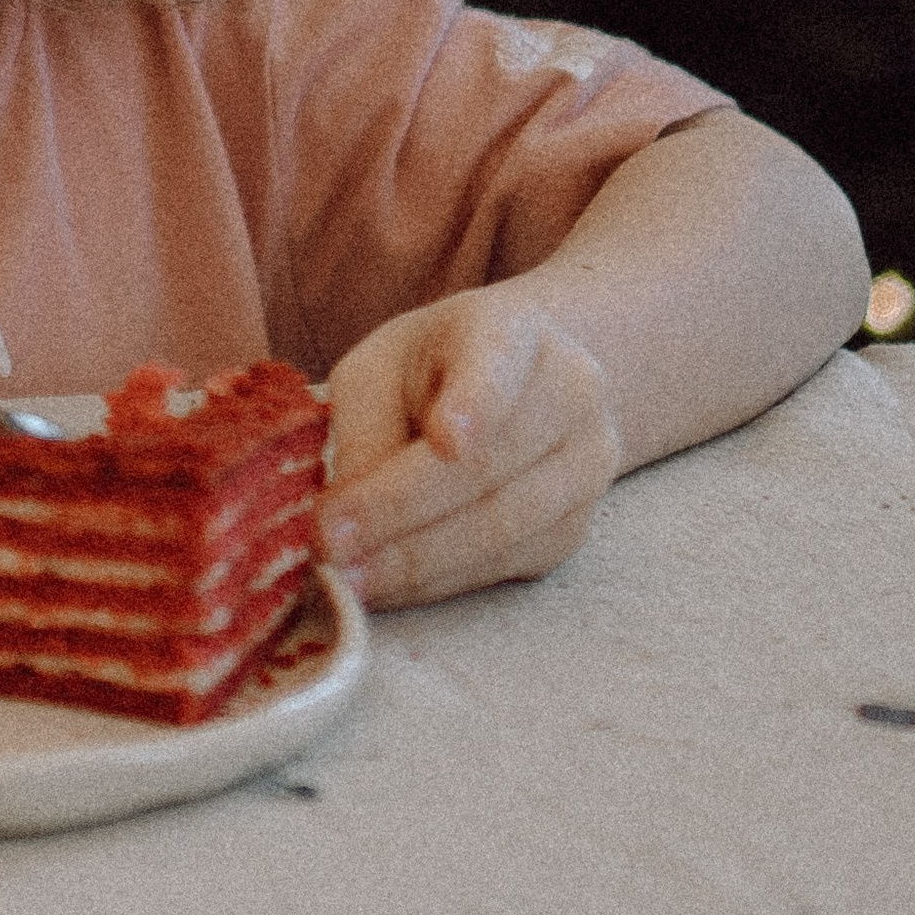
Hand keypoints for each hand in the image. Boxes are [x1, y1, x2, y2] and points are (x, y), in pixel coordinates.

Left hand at [314, 290, 620, 608]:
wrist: (512, 392)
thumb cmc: (428, 373)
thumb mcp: (379, 370)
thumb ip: (363, 428)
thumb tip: (343, 518)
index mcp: (514, 330)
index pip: (500, 359)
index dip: (475, 402)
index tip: (444, 441)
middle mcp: (570, 393)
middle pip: (489, 463)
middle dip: (401, 510)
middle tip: (329, 540)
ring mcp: (586, 465)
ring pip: (502, 527)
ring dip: (415, 561)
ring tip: (347, 577)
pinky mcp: (573, 530)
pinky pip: (504, 565)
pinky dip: (436, 581)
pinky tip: (385, 585)